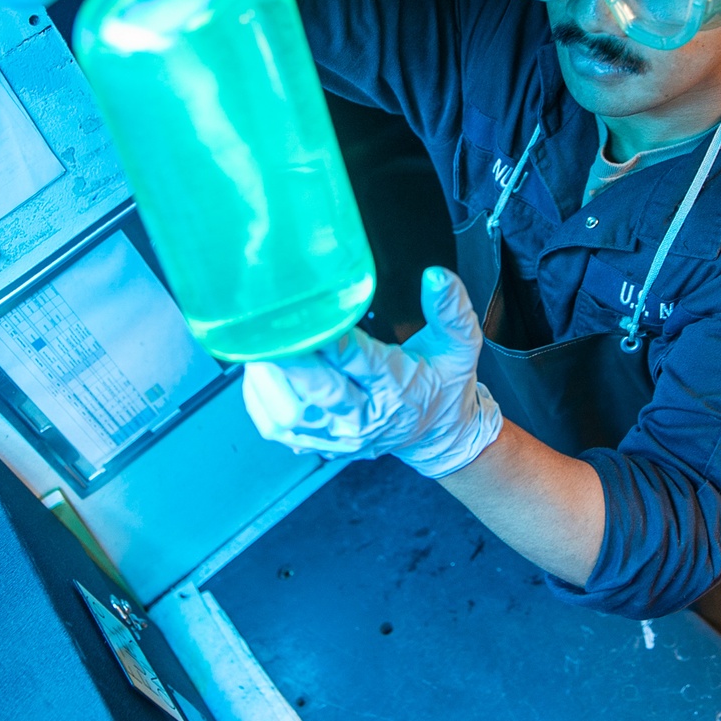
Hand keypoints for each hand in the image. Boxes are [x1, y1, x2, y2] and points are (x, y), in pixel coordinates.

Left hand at [242, 267, 502, 478]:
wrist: (438, 434)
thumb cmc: (444, 383)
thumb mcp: (460, 344)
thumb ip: (450, 309)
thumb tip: (435, 276)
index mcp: (398, 388)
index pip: (359, 361)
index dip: (330, 338)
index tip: (308, 312)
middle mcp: (366, 418)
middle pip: (319, 391)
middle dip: (290, 358)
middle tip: (268, 326)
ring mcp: (340, 436)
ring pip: (290, 413)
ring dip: (268, 379)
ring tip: (260, 344)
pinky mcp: (321, 444)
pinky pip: (277, 427)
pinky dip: (260, 399)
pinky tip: (260, 372)